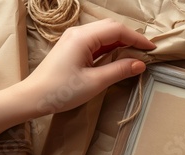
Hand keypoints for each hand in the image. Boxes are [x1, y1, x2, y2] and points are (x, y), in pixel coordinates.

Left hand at [20, 19, 155, 115]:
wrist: (33, 97)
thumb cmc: (61, 91)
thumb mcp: (95, 82)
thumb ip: (119, 70)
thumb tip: (140, 64)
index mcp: (83, 37)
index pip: (117, 30)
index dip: (137, 38)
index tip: (152, 49)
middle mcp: (78, 32)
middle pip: (111, 28)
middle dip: (130, 37)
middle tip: (146, 51)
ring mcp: (73, 39)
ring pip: (103, 34)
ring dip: (121, 42)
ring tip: (136, 54)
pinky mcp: (72, 48)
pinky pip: (96, 42)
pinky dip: (110, 48)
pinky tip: (118, 57)